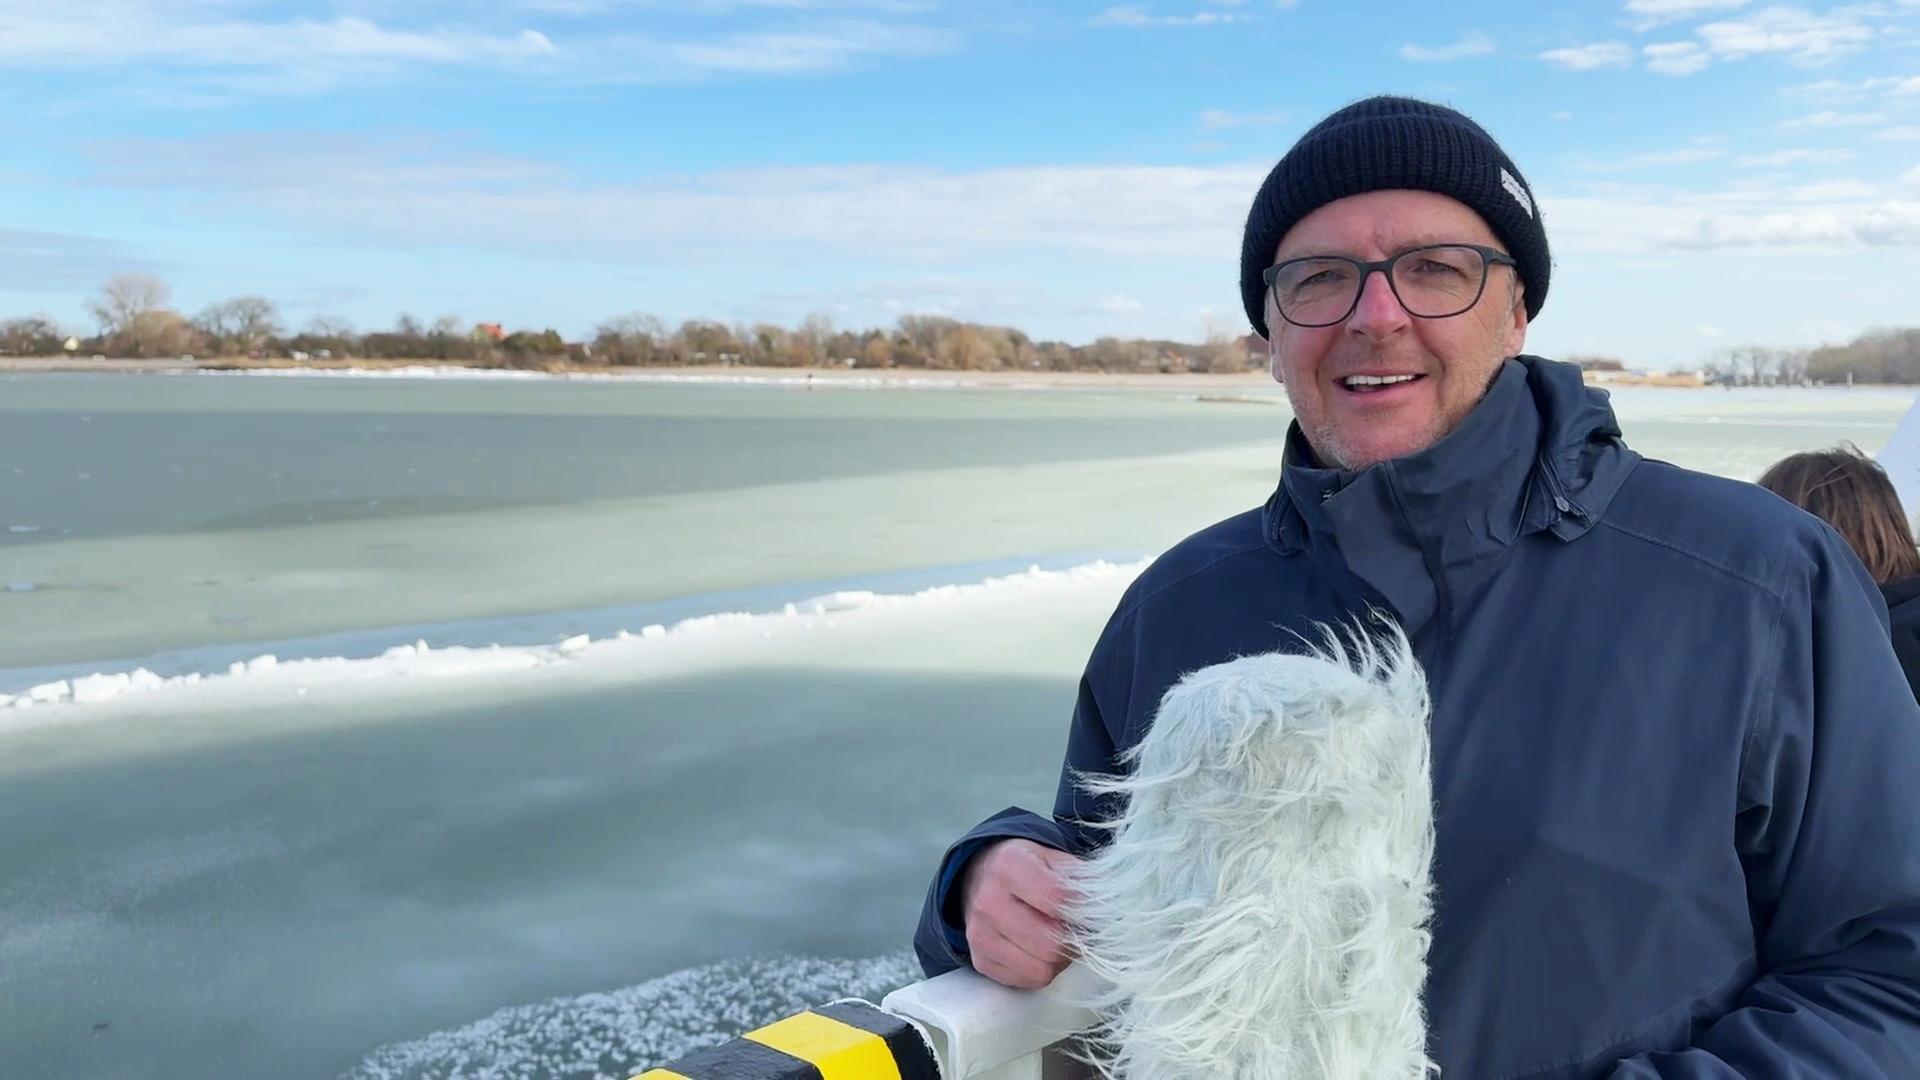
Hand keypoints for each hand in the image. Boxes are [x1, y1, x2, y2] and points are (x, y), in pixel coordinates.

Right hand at [959, 838, 1081, 988]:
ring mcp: (980, 935)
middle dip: (1073, 942)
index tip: (1094, 911)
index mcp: (1009, 866)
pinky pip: (1026, 981)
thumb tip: (1109, 908)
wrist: (981, 879)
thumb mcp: (1053, 858)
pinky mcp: (980, 961)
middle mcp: (988, 901)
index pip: (1059, 899)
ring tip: (1059, 941)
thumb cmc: (1027, 869)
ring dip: (1060, 961)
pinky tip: (1039, 951)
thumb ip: (1081, 878)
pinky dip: (1041, 970)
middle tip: (1079, 932)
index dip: (1084, 910)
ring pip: (1041, 970)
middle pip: (1051, 944)